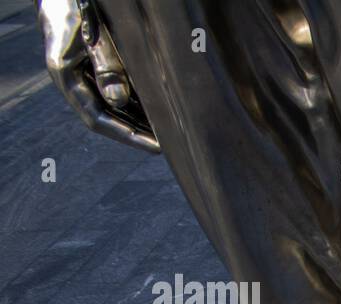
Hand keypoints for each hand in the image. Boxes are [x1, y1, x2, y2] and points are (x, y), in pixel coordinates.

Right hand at [37, 0, 158, 152]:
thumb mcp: (91, 35)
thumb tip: (118, 100)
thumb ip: (105, 65)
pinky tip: (158, 109)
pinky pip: (116, 90)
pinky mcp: (93, 65)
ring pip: (114, 106)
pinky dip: (137, 101)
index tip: (155, 147)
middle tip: (169, 143)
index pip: (97, 119)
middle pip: (107, 117)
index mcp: (66, 76)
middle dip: (137, 132)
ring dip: (139, 119)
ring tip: (168, 130)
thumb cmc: (73, 5)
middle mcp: (74, 80)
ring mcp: (83, 74)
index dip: (127, 136)